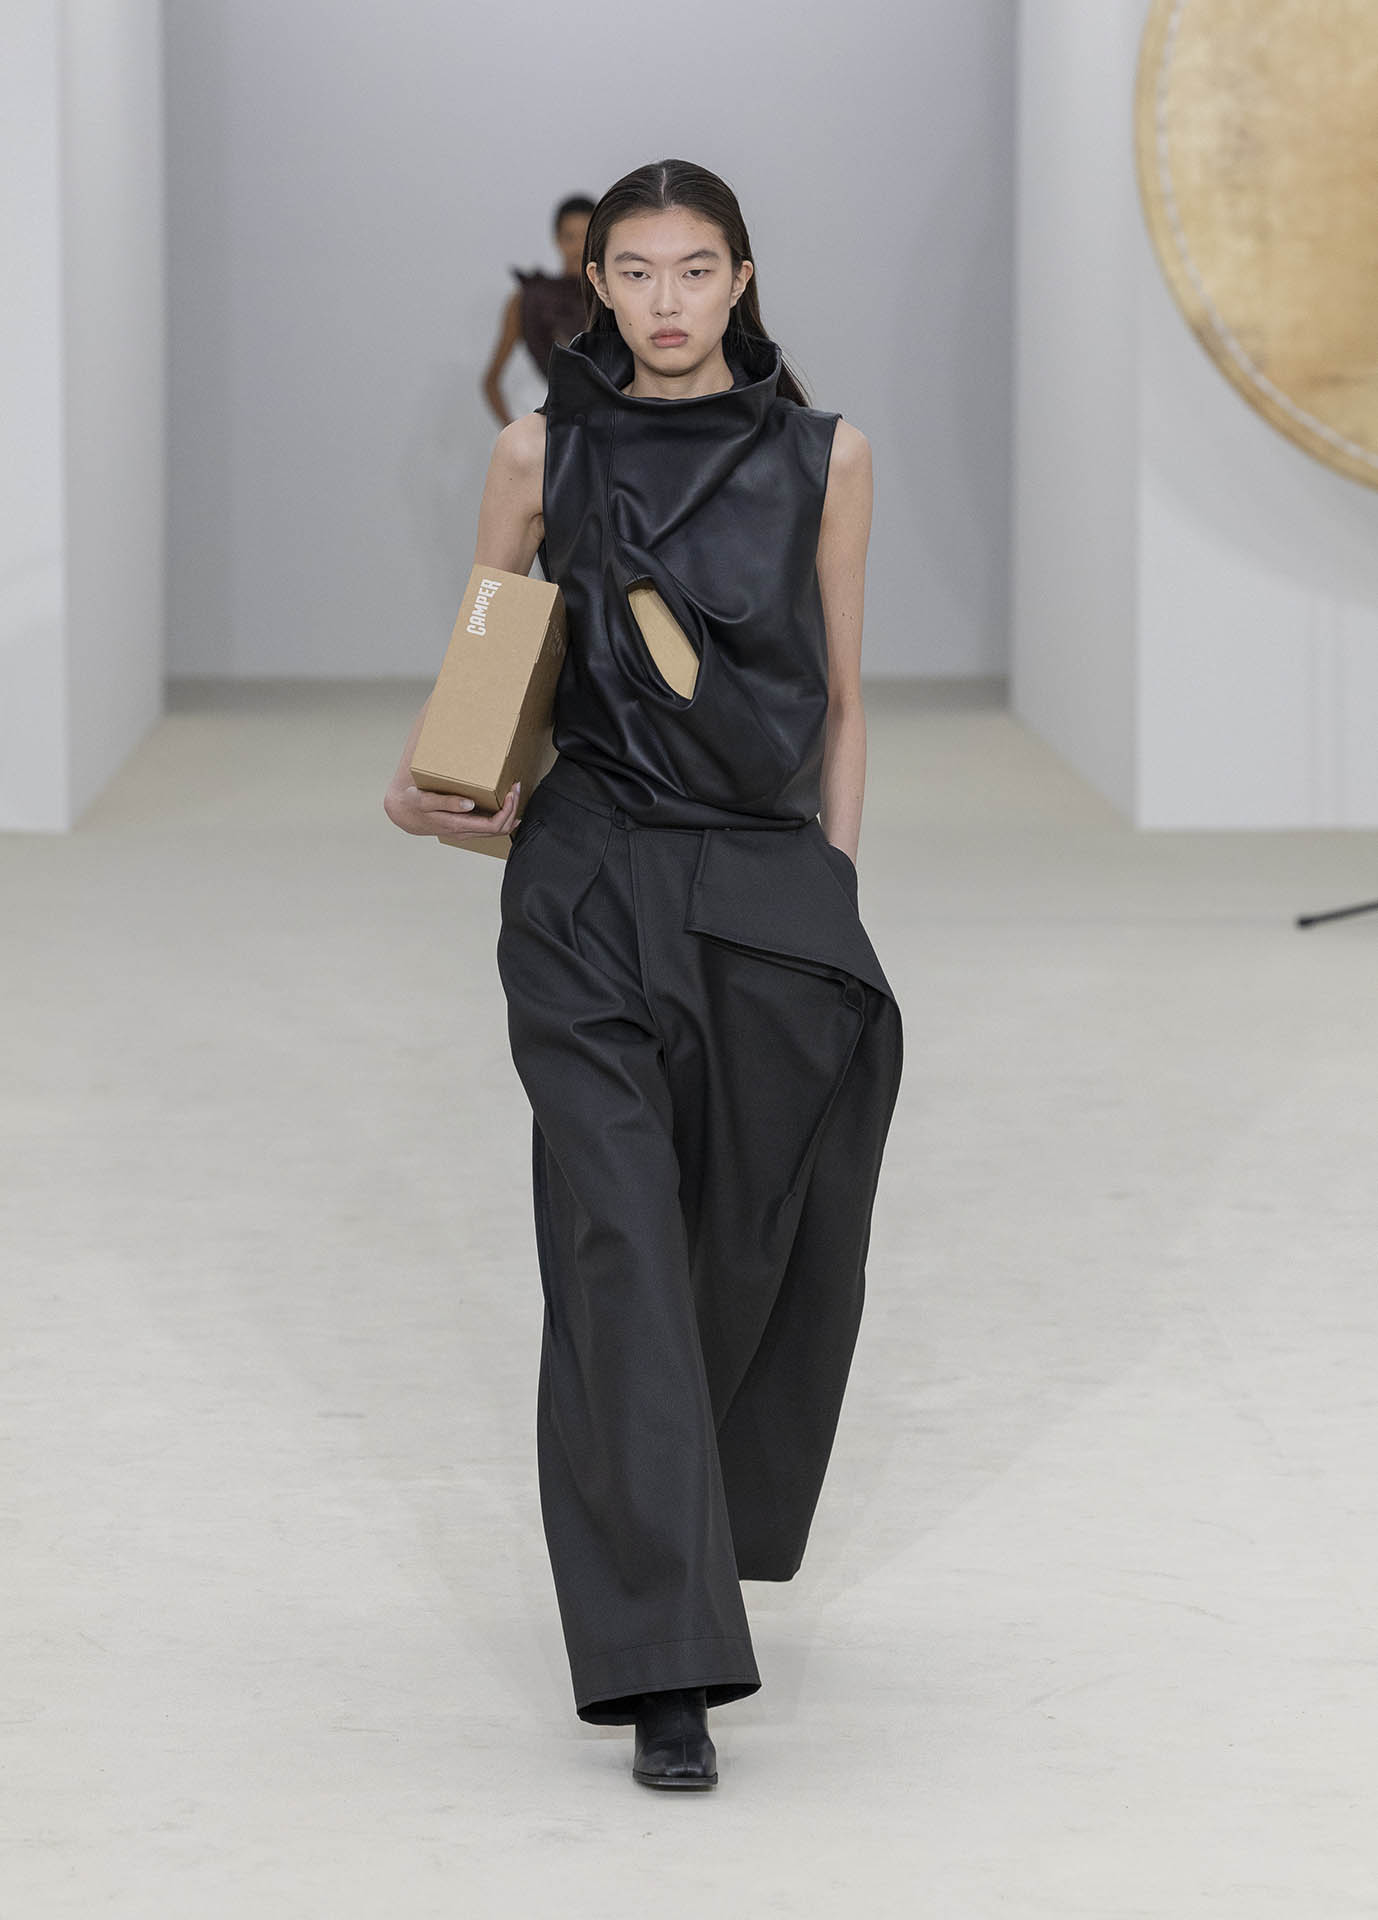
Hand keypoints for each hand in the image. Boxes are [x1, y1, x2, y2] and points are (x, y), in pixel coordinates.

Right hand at [385, 779, 520, 838]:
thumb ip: (447, 802)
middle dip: (513, 809)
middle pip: (500, 828)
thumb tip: (469, 804)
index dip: (507, 811)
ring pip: (496, 830)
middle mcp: (464, 832)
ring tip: (514, 793)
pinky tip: (507, 807)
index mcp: (457, 825)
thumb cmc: (413, 803)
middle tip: (516, 787)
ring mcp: (465, 832)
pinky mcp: (465, 828)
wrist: (403, 814)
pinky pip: (489, 828)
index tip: (511, 792)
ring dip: (510, 813)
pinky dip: (502, 817)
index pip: (493, 825)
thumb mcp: (425, 800)